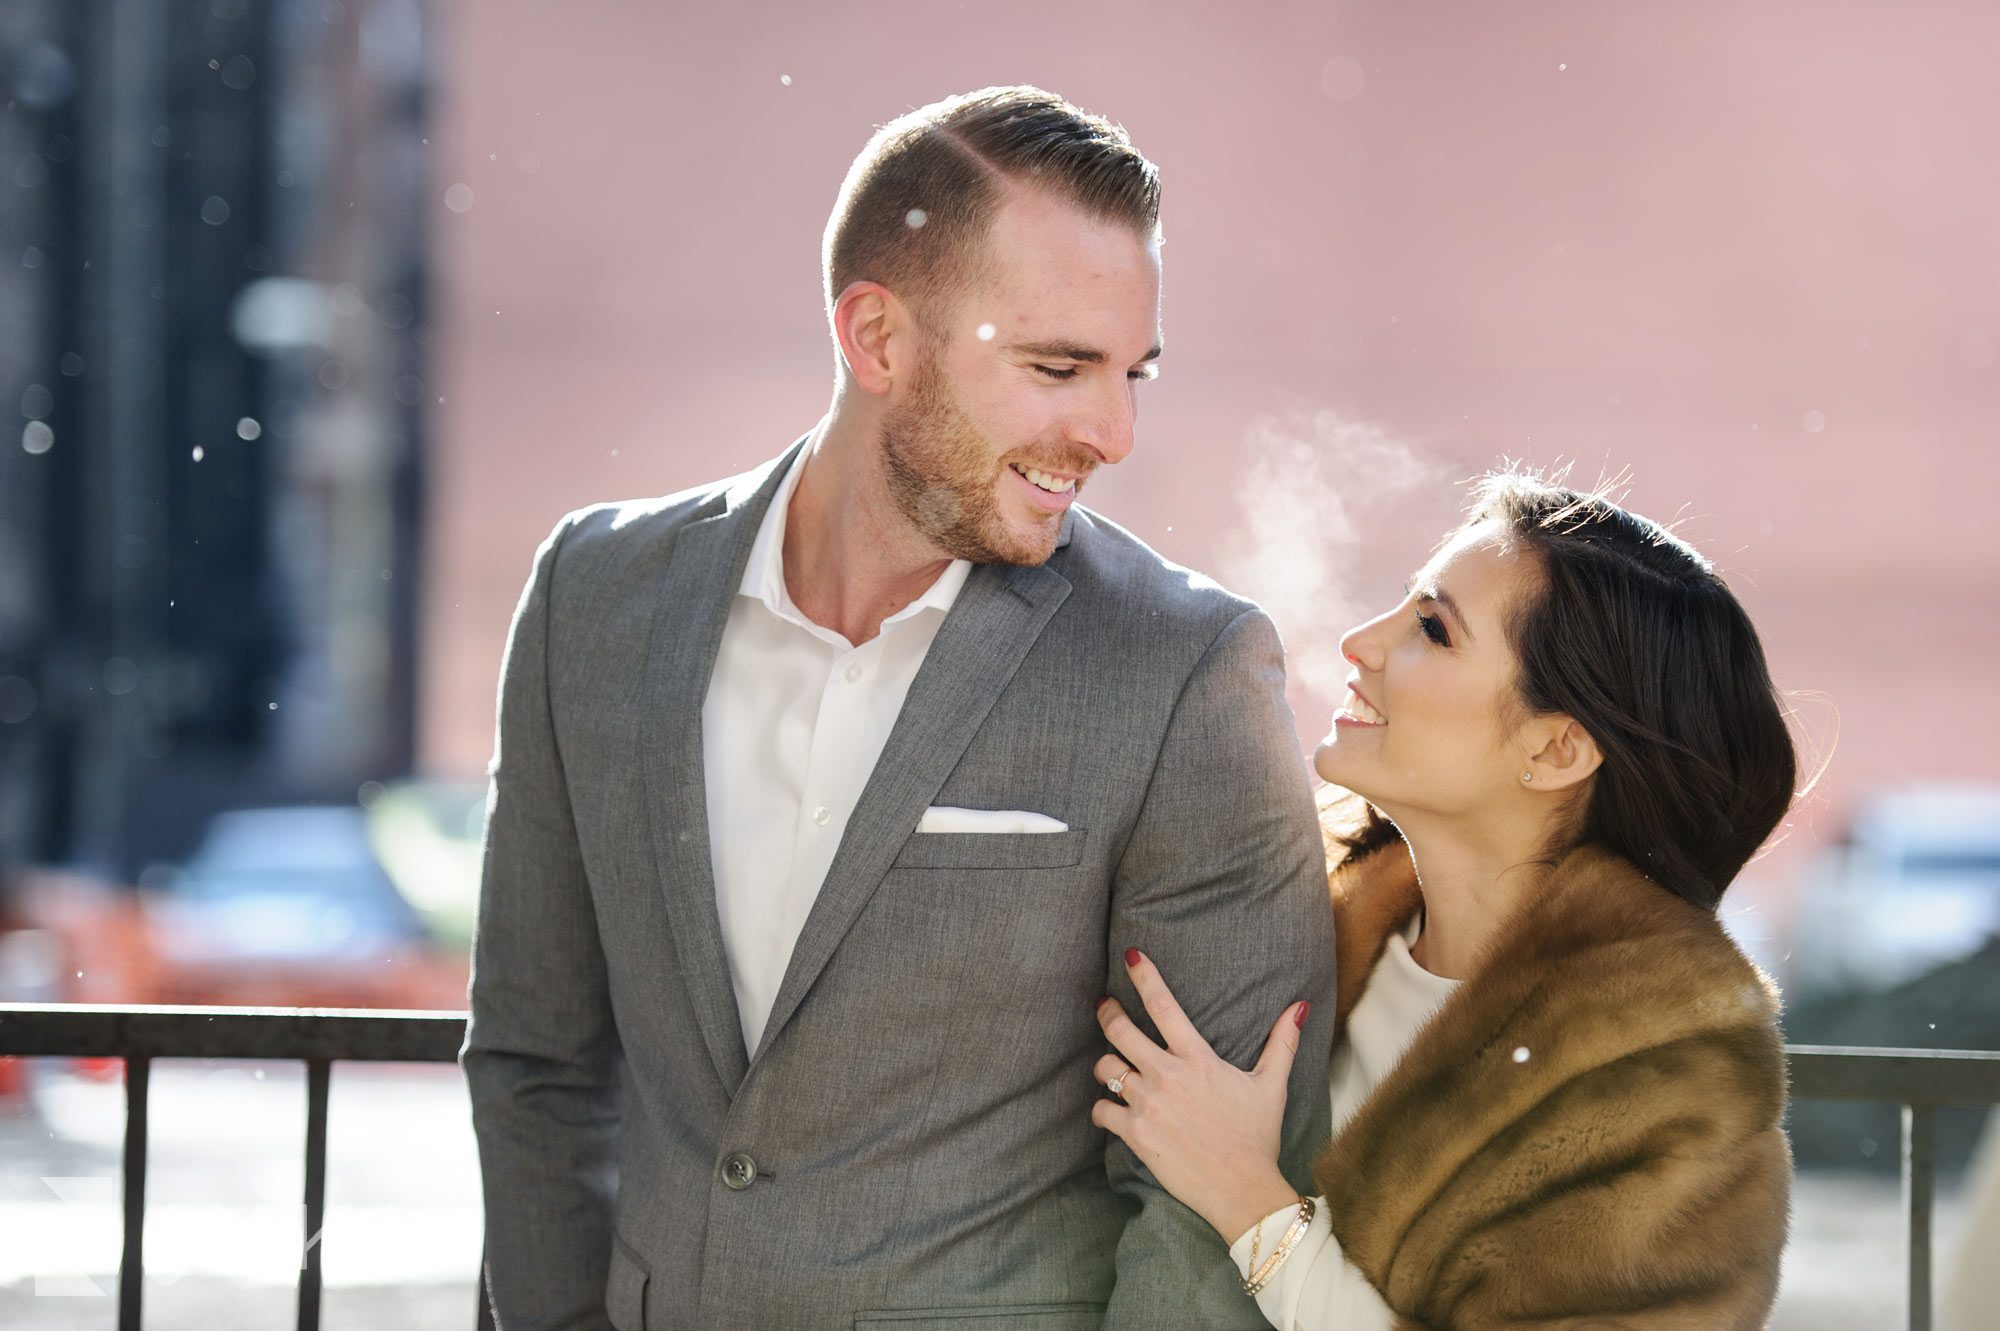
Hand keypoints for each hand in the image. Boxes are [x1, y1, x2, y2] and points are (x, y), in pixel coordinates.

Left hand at [1091, 949, 1307, 1243]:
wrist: (1243, 1191)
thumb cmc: (1257, 1137)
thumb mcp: (1271, 1086)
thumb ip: (1281, 1042)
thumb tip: (1299, 1006)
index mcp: (1198, 1060)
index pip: (1164, 1006)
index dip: (1144, 976)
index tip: (1130, 956)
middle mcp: (1168, 1076)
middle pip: (1120, 1030)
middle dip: (1108, 1012)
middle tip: (1105, 1006)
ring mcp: (1149, 1104)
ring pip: (1106, 1067)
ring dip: (1106, 1065)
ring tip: (1113, 1068)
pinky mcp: (1136, 1133)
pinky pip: (1102, 1109)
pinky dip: (1103, 1108)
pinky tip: (1111, 1111)